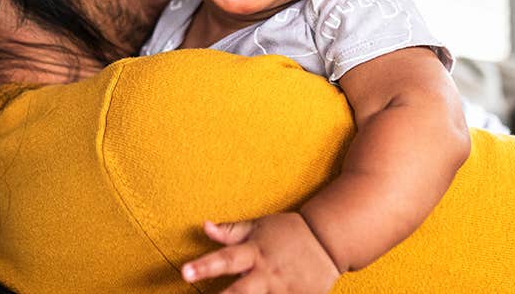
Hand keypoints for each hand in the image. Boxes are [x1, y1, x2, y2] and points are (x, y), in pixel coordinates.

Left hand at [180, 213, 339, 293]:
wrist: (329, 241)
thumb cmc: (288, 232)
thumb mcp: (259, 226)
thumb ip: (231, 231)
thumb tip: (204, 226)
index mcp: (255, 252)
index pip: (225, 259)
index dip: (204, 267)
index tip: (184, 272)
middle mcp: (267, 274)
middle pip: (242, 291)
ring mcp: (284, 290)